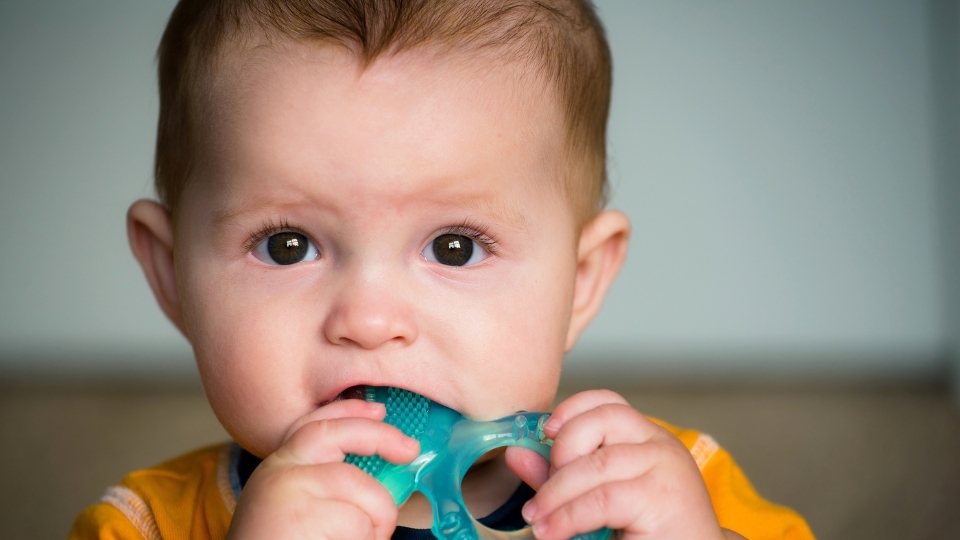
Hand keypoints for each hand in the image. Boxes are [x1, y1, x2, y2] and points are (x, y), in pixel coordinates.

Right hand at [226, 399, 420, 539]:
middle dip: (380, 435)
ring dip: (378, 521)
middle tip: (409, 450)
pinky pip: (359, 523)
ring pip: (361, 488)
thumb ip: (325, 485)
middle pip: (336, 434)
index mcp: (276, 469)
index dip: (349, 411)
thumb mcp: (298, 510)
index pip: (312, 425)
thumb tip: (381, 467)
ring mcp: (288, 492)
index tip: (379, 410)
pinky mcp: (301, 517)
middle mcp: (277, 473)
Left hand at [507, 390, 727, 539]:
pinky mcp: (663, 497)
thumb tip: (516, 453)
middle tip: (542, 493)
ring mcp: (666, 468)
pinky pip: (602, 498)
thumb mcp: (595, 499)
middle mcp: (661, 445)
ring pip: (596, 464)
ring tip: (538, 520)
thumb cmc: (646, 534)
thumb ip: (559, 476)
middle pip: (601, 420)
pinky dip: (568, 516)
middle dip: (561, 452)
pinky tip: (553, 532)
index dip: (572, 408)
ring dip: (556, 493)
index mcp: (647, 439)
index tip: (544, 432)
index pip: (609, 402)